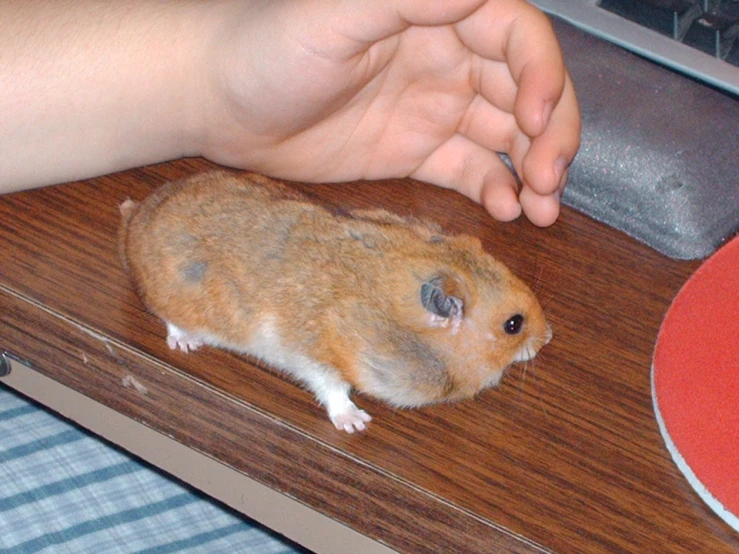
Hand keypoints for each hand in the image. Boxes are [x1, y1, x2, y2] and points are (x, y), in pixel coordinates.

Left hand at [196, 0, 580, 225]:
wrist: (219, 105)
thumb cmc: (266, 49)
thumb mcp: (335, 16)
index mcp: (436, 15)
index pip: (516, 37)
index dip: (542, 75)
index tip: (537, 120)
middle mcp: (445, 59)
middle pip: (525, 90)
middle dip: (550, 133)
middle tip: (553, 180)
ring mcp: (432, 108)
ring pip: (505, 134)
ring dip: (534, 168)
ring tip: (544, 207)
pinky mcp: (413, 150)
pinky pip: (468, 168)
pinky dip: (493, 187)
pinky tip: (504, 208)